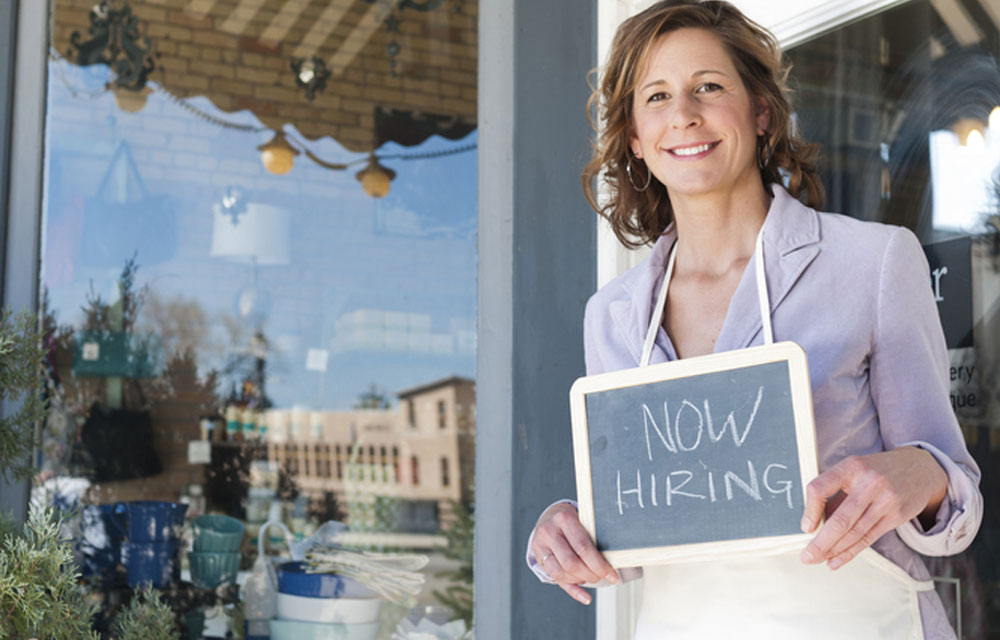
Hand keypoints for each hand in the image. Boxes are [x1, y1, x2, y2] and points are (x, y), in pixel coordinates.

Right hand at [530, 502, 618, 603]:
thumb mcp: (581, 521)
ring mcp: (540, 546)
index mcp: (564, 519)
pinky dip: (573, 591)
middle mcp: (549, 532)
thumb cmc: (571, 521)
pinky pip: (556, 580)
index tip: (612, 576)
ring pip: (561, 573)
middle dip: (590, 574)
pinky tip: (586, 597)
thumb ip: (592, 537)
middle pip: (571, 563)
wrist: (550, 517)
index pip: (583, 547)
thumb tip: (613, 560)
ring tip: (591, 577)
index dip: (599, 565)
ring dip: (580, 580)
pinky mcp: (539, 559)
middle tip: (601, 576)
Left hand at [800, 447, 947, 569]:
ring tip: (818, 560)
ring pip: (855, 533)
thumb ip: (835, 493)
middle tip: (807, 556)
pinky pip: (868, 538)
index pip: (820, 489)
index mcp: (851, 468)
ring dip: (834, 551)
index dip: (810, 511)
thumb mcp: (853, 471)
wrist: (919, 469)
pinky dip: (850, 552)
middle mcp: (869, 484)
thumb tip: (813, 523)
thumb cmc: (877, 471)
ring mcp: (885, 501)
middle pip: (840, 520)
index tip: (806, 528)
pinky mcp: (896, 516)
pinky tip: (836, 560)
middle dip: (821, 542)